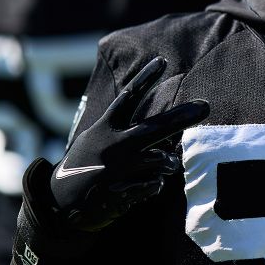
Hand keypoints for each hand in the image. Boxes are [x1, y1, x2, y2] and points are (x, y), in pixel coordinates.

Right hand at [10, 57, 207, 264]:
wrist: (59, 204)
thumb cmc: (85, 165)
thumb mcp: (95, 139)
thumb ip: (124, 131)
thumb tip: (163, 131)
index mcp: (104, 128)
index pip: (128, 97)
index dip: (145, 78)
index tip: (163, 61)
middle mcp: (112, 145)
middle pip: (154, 127)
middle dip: (181, 116)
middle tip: (205, 106)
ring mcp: (117, 169)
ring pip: (160, 160)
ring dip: (168, 162)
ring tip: (169, 163)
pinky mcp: (121, 192)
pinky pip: (153, 185)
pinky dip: (155, 184)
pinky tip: (150, 184)